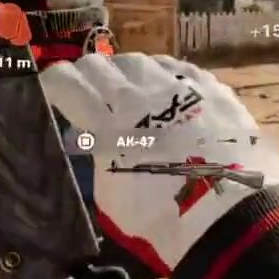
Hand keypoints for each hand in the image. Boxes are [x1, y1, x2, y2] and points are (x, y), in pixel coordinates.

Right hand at [40, 53, 278, 274]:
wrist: (230, 216)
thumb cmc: (162, 217)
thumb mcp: (111, 197)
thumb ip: (98, 160)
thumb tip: (93, 141)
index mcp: (106, 122)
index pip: (64, 82)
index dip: (51, 84)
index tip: (49, 93)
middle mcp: (138, 94)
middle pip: (99, 64)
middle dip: (85, 76)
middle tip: (87, 95)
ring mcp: (178, 86)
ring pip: (139, 61)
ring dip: (125, 73)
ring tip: (129, 92)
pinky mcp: (211, 89)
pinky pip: (178, 68)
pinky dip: (163, 76)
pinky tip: (166, 89)